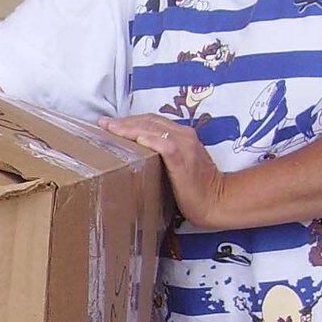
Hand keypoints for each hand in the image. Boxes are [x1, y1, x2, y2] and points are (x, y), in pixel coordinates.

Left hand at [99, 114, 225, 225]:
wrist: (217, 201)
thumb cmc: (197, 189)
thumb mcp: (179, 167)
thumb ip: (163, 157)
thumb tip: (138, 159)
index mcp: (183, 135)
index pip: (152, 121)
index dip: (131, 121)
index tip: (111, 124)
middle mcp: (184, 135)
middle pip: (148, 121)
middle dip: (124, 121)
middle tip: (103, 124)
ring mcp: (184, 145)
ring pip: (151, 128)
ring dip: (128, 127)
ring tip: (108, 129)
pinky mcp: (181, 158)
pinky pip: (161, 144)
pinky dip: (145, 139)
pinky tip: (129, 138)